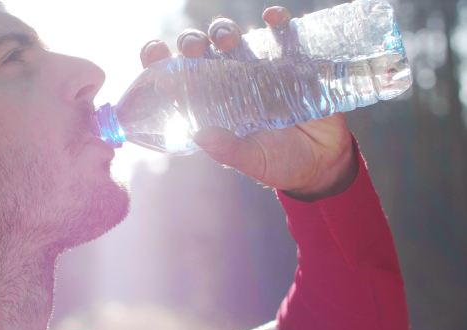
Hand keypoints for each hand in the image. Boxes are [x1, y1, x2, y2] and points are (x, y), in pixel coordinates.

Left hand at [139, 7, 357, 200]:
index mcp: (210, 104)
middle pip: (201, 51)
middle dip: (192, 43)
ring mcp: (258, 68)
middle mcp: (228, 82)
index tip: (154, 52)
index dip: (160, 61)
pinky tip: (272, 18)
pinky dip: (276, 20)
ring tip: (226, 40)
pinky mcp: (290, 61)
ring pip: (232, 38)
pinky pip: (281, 33)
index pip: (177, 77)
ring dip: (224, 31)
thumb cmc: (279, 163)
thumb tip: (200, 135)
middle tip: (195, 48)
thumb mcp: (251, 161)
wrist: (323, 162)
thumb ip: (228, 150)